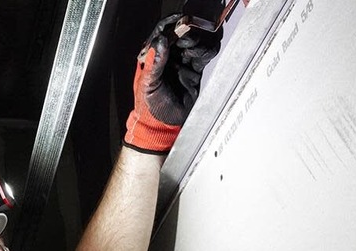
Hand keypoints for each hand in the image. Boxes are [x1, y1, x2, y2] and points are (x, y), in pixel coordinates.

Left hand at [124, 14, 221, 153]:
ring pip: (193, 44)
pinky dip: (206, 52)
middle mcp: (168, 58)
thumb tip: (160, 41)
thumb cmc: (150, 107)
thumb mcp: (149, 84)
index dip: (171, 24)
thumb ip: (155, 63)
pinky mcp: (194, 72)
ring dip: (197, 43)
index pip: (161, 34)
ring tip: (193, 51)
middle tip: (188, 38)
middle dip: (187, 33)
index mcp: (153, 58)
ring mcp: (182, 64)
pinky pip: (203, 56)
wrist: (162, 125)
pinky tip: (203, 54)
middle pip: (180, 35)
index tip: (180, 20)